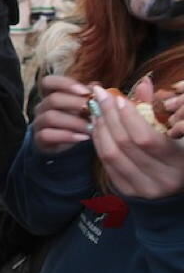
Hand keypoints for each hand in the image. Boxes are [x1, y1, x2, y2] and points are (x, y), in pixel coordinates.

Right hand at [32, 75, 92, 153]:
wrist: (65, 142)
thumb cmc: (76, 119)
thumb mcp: (82, 106)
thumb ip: (88, 96)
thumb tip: (97, 86)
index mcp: (50, 94)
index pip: (48, 82)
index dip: (65, 84)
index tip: (86, 92)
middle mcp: (42, 106)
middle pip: (53, 99)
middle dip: (75, 103)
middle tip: (93, 110)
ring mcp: (39, 122)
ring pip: (50, 117)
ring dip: (74, 122)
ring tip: (91, 127)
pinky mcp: (39, 138)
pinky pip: (47, 135)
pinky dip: (66, 136)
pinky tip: (83, 138)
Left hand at [92, 82, 183, 198]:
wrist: (174, 182)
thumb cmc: (175, 150)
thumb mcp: (172, 129)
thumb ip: (155, 107)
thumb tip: (143, 82)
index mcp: (178, 162)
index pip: (145, 138)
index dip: (128, 116)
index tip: (117, 97)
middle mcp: (161, 179)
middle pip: (124, 144)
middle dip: (109, 115)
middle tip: (99, 96)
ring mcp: (142, 188)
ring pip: (110, 153)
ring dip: (100, 127)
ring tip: (97, 109)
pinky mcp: (126, 190)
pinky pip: (105, 163)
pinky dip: (99, 141)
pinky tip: (98, 126)